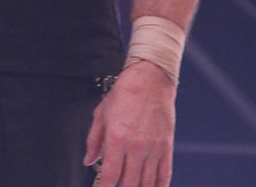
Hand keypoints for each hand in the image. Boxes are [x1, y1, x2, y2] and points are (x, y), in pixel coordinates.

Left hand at [84, 60, 175, 186]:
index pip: (110, 176)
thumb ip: (93, 140)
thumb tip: (89, 160)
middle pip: (128, 184)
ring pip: (146, 184)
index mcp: (116, 139)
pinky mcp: (166, 147)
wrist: (149, 78)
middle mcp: (135, 147)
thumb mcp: (102, 113)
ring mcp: (152, 149)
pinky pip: (164, 175)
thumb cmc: (125, 92)